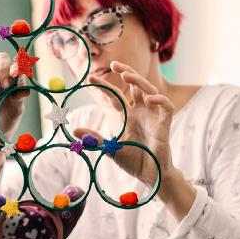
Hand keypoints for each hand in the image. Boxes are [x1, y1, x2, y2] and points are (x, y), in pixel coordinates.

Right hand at [0, 52, 28, 139]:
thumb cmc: (7, 120)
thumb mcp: (16, 110)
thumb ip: (19, 98)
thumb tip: (24, 86)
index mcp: (14, 79)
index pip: (15, 64)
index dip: (14, 67)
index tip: (14, 77)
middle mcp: (2, 74)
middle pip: (0, 57)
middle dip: (1, 69)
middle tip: (1, 87)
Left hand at [74, 60, 175, 188]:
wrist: (149, 174)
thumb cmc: (132, 160)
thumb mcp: (109, 149)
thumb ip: (94, 139)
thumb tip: (73, 130)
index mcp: (126, 115)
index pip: (114, 96)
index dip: (103, 87)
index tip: (89, 78)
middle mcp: (139, 112)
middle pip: (134, 85)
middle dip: (125, 72)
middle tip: (113, 64)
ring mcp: (152, 116)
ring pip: (149, 90)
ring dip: (139, 81)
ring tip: (126, 75)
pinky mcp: (164, 123)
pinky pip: (165, 107)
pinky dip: (159, 100)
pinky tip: (149, 98)